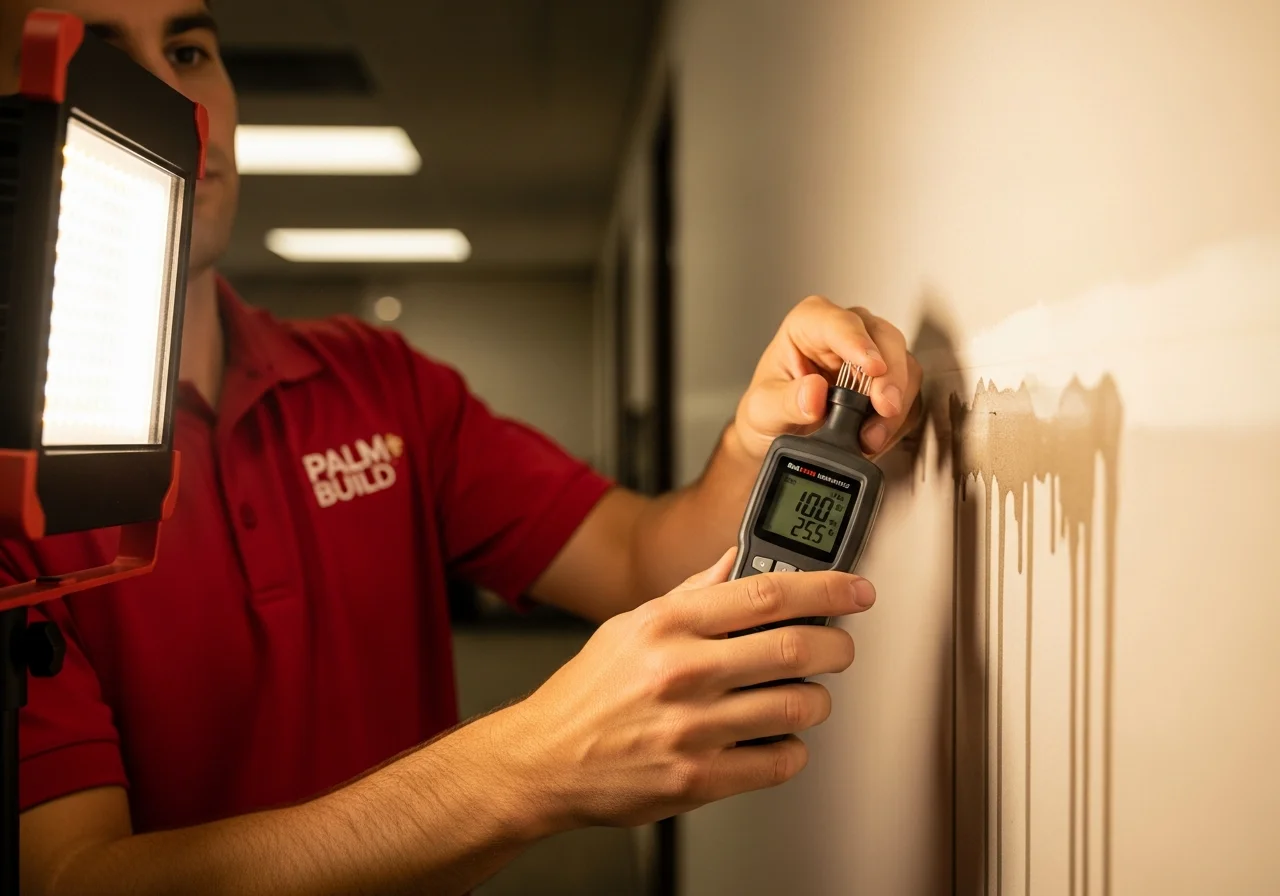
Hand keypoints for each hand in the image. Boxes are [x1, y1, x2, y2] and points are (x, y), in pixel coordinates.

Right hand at [500, 548, 875, 829]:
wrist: (545, 760)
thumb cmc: (588, 693)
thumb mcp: (631, 625)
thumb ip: (690, 594)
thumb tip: (737, 562)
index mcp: (668, 625)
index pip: (766, 593)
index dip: (825, 588)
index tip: (854, 590)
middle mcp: (682, 672)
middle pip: (794, 647)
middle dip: (837, 646)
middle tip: (840, 648)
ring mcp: (692, 728)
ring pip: (796, 706)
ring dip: (815, 699)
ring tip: (802, 695)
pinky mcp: (699, 779)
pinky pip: (779, 761)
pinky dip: (792, 748)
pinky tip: (775, 737)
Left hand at [733, 296, 922, 459]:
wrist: (777, 437)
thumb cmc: (767, 410)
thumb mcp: (763, 410)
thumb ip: (786, 401)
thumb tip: (814, 393)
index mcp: (809, 324)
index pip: (839, 322)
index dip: (859, 342)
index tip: (871, 368)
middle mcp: (845, 333)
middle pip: (884, 339)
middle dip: (890, 376)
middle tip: (885, 407)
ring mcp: (871, 356)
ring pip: (904, 366)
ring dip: (896, 403)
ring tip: (871, 436)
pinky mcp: (887, 383)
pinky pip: (908, 395)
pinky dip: (898, 419)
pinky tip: (876, 436)